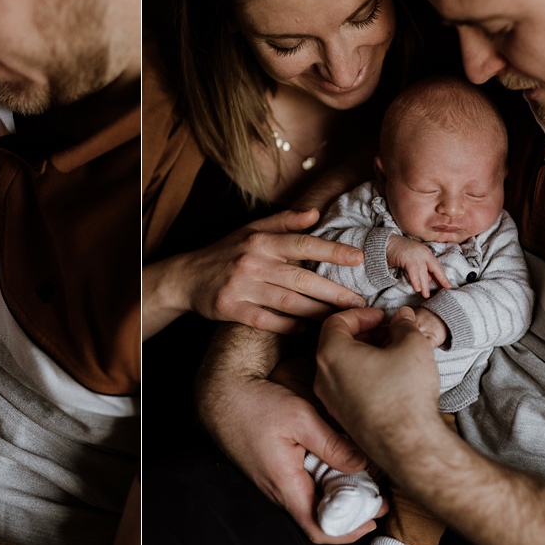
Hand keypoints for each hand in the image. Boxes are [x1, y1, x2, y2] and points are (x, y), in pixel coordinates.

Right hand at [153, 208, 365, 335]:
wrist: (185, 277)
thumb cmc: (224, 252)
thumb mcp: (250, 229)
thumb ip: (284, 222)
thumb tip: (315, 214)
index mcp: (260, 240)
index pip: (303, 244)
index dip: (332, 250)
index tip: (359, 258)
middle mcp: (252, 262)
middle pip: (301, 278)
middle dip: (334, 291)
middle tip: (360, 302)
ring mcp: (242, 287)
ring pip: (288, 302)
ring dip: (318, 312)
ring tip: (341, 318)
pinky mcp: (231, 309)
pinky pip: (267, 321)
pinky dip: (288, 326)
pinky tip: (306, 329)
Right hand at [198, 349, 383, 542]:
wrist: (220, 392)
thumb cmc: (254, 403)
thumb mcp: (300, 417)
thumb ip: (333, 444)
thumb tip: (363, 465)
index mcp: (285, 483)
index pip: (318, 528)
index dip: (349, 531)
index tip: (374, 518)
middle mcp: (277, 489)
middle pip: (318, 517)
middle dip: (350, 513)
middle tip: (377, 496)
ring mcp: (273, 480)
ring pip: (310, 501)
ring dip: (337, 497)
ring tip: (363, 480)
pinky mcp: (271, 467)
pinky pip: (301, 485)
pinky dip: (324, 481)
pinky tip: (336, 462)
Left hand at [314, 308, 443, 472]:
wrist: (409, 445)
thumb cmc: (406, 394)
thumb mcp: (412, 345)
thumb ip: (404, 325)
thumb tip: (402, 318)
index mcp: (331, 354)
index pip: (336, 321)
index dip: (361, 314)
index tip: (382, 317)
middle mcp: (322, 377)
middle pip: (336, 344)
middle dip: (364, 334)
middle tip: (390, 334)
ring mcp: (330, 400)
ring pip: (341, 367)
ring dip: (364, 355)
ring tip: (393, 355)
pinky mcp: (341, 417)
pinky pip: (346, 387)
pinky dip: (363, 376)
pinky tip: (389, 378)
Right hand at [385, 234, 451, 297]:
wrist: (388, 242)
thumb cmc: (401, 250)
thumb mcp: (415, 258)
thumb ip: (422, 268)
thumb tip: (429, 280)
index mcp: (427, 253)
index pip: (437, 266)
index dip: (443, 277)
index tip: (448, 286)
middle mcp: (424, 254)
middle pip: (434, 269)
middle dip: (440, 280)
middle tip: (444, 291)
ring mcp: (416, 256)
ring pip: (423, 273)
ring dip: (425, 285)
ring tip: (426, 295)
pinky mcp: (407, 259)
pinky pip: (413, 272)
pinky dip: (415, 280)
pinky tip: (417, 288)